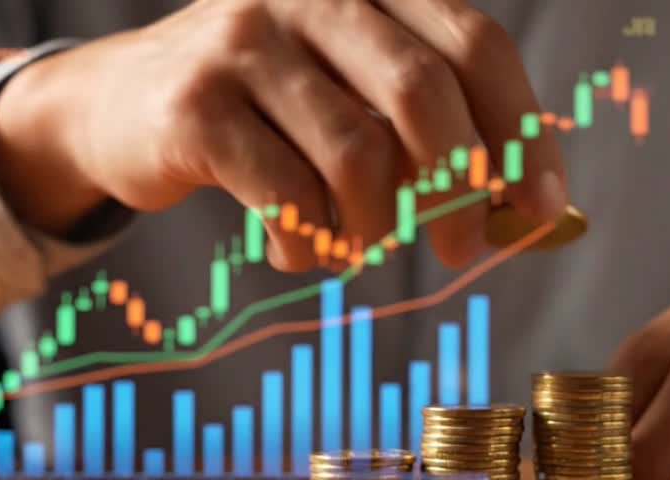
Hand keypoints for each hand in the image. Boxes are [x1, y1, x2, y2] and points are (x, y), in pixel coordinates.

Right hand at [0, 0, 566, 270]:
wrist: (121, 106)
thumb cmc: (270, 113)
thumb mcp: (357, 104)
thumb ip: (434, 140)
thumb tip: (533, 212)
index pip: (475, 43)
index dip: (523, 129)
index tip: (548, 205)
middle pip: (421, 90)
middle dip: (459, 188)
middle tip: (462, 251)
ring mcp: (246, 38)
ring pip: (357, 154)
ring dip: (373, 228)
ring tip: (356, 249)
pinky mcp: (197, 103)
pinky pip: (289, 194)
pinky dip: (311, 242)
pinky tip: (299, 248)